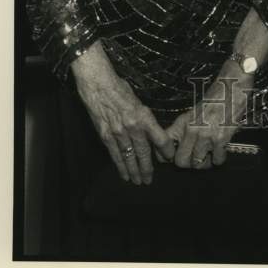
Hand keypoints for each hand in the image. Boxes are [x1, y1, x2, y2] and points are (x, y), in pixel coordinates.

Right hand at [71, 41, 175, 184]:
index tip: (169, 157)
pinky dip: (120, 166)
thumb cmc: (120, 89)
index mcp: (144, 116)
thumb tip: (151, 132)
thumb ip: (145, 117)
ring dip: (134, 171)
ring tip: (138, 182)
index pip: (160, 139)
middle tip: (149, 180)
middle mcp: (133, 127)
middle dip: (147, 168)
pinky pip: (115, 155)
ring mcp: (119, 133)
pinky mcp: (106, 136)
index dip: (166, 151)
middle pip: (144, 153)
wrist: (99, 86)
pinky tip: (124, 174)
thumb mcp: (139, 101)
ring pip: (129, 157)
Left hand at [166, 70, 250, 169]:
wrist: (231, 87)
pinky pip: (217, 160)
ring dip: (205, 163)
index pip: (164, 145)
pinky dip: (219, 158)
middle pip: (181, 161)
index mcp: (182, 122)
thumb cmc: (214, 99)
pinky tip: (221, 150)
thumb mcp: (192, 112)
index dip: (166, 157)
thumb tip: (177, 149)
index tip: (173, 157)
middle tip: (196, 158)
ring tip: (210, 155)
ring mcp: (205, 135)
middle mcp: (191, 129)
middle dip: (188, 163)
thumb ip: (183, 130)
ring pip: (198, 164)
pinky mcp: (220, 138)